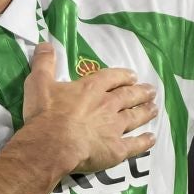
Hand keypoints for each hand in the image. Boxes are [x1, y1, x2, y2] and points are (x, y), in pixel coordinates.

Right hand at [22, 43, 156, 174]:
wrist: (53, 143)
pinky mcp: (116, 149)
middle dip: (140, 92)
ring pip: (135, 117)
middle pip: (128, 96)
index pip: (111, 77)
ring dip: (145, 112)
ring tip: (154, 108)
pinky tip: (152, 138)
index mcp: (91, 88)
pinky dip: (144, 141)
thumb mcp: (39, 82)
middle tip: (151, 90)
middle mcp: (107, 105)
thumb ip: (44, 63)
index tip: (132, 76)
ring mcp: (114, 127)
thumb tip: (45, 44)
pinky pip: (135, 145)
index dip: (122, 75)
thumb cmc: (46, 113)